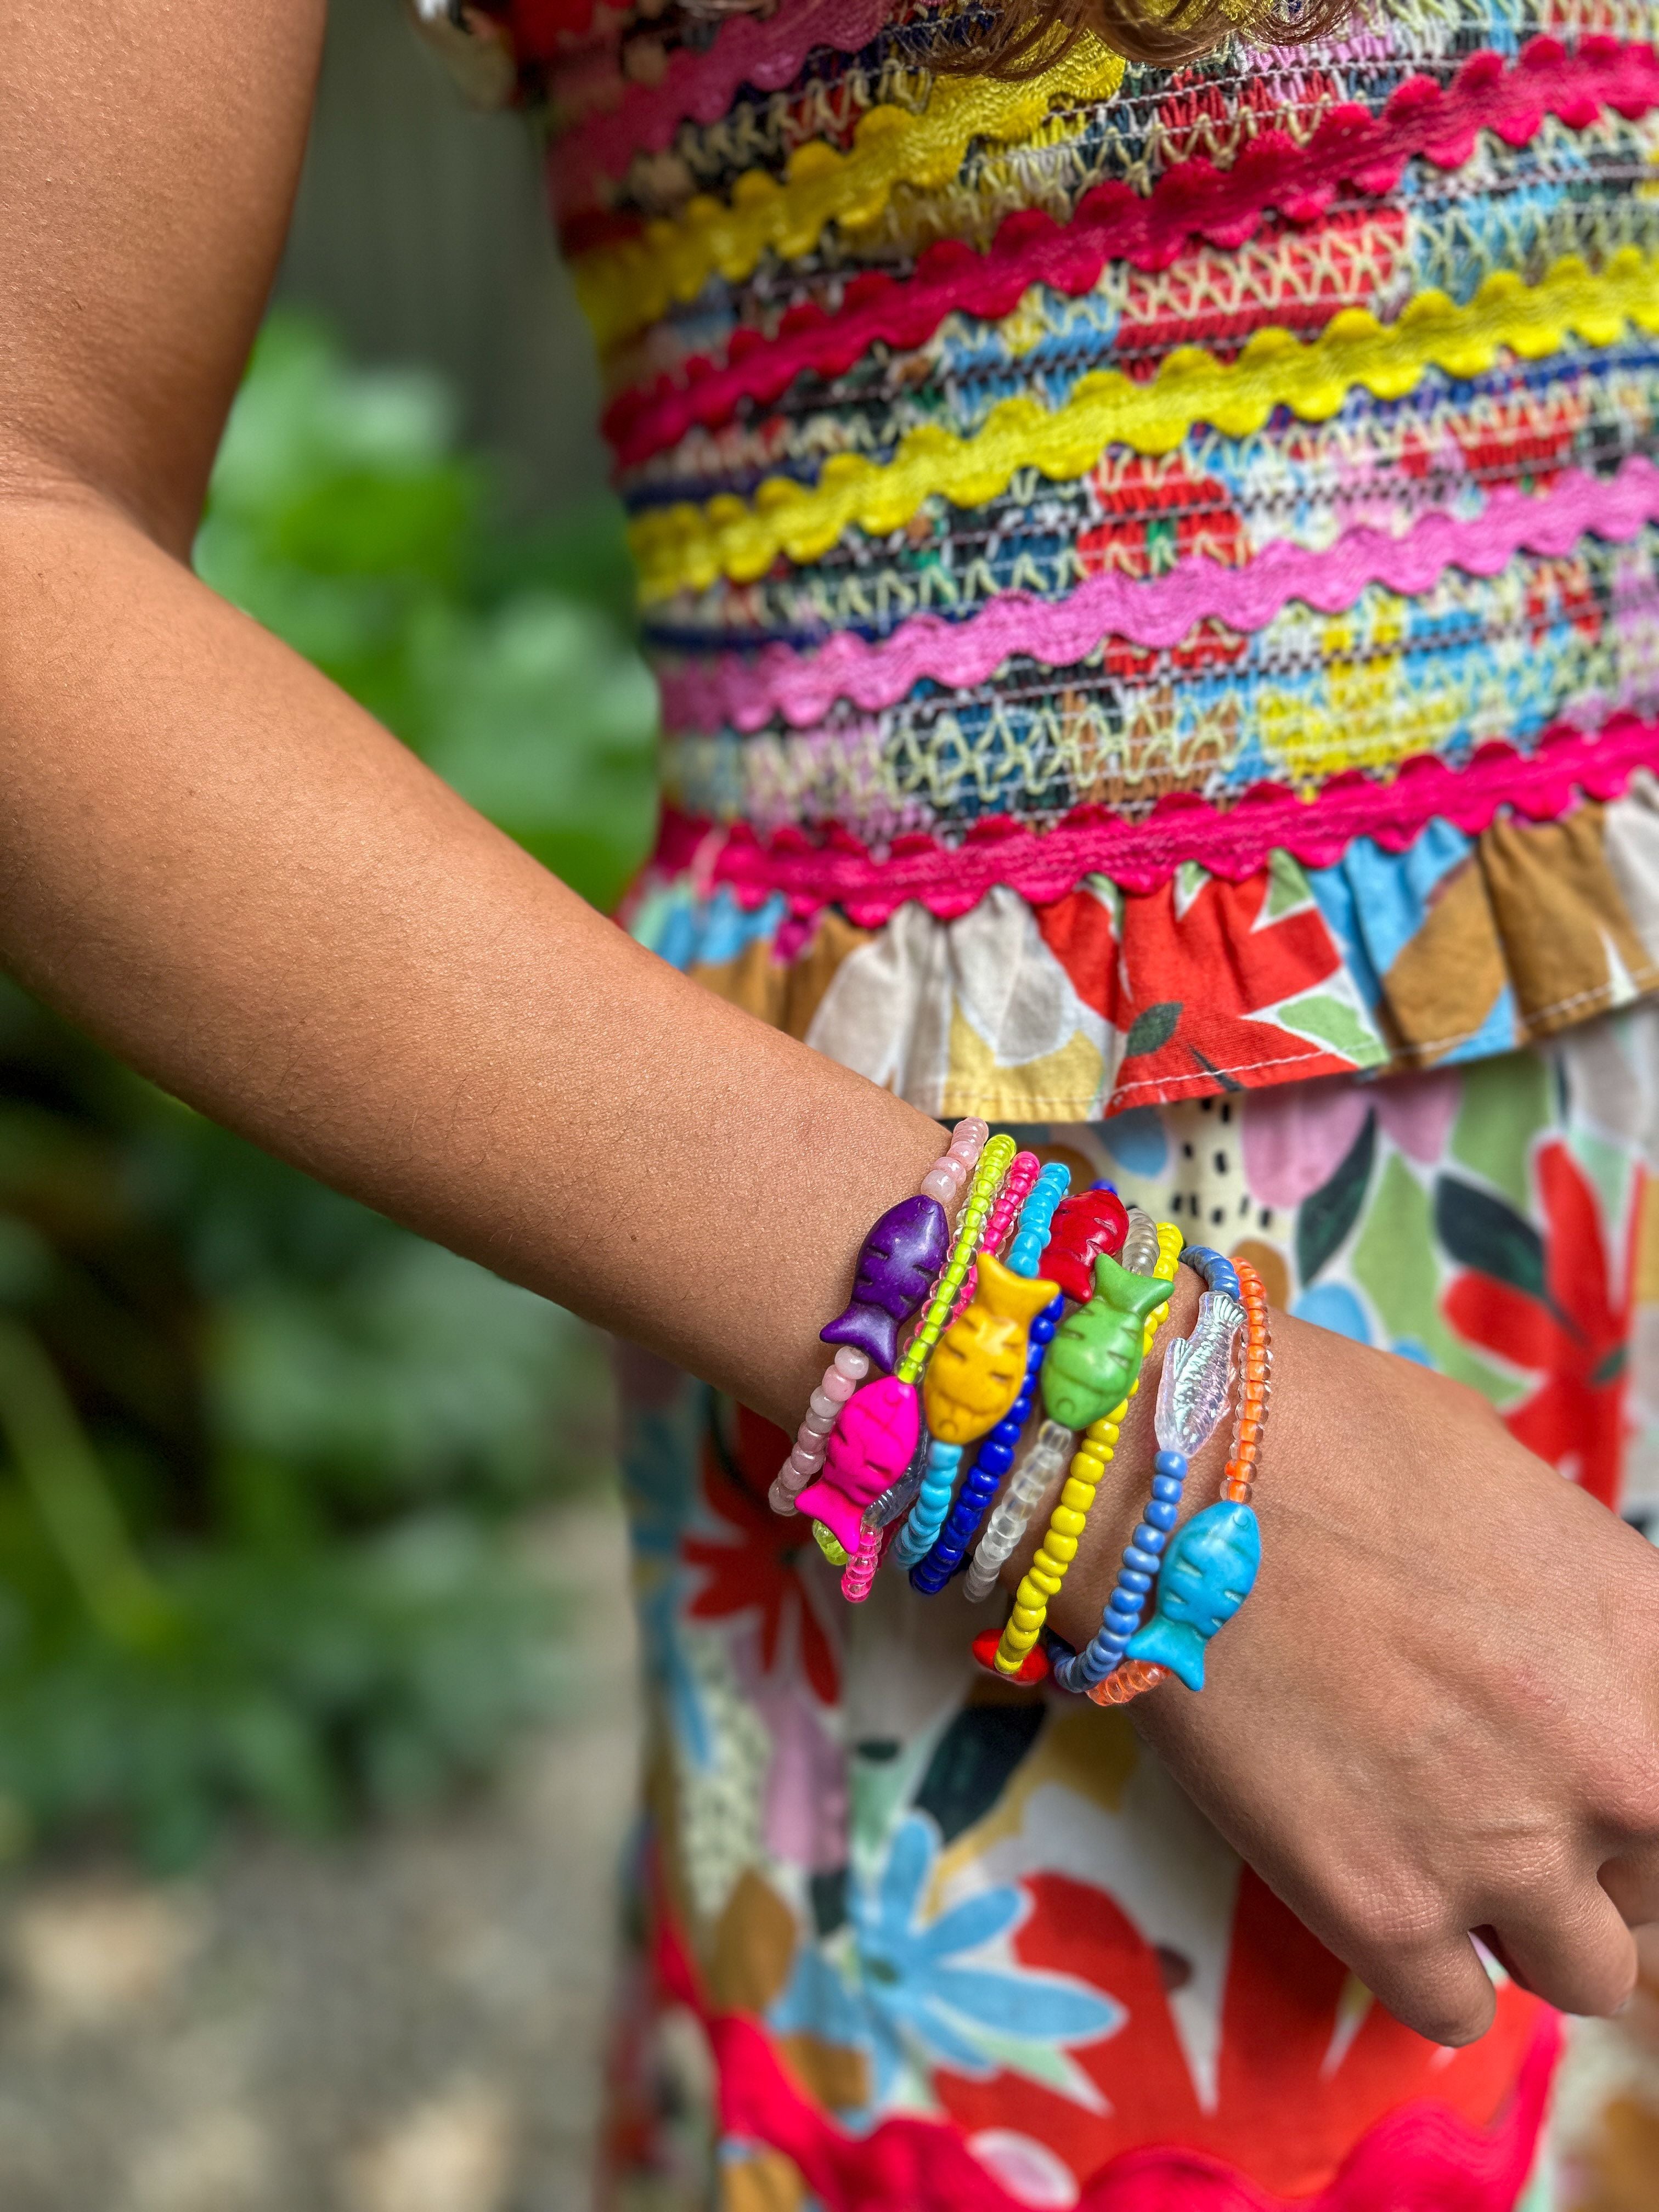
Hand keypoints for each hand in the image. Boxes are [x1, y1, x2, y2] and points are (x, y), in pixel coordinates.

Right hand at [1039, 1280, 1658, 2044]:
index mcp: (1654, 1646)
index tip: (1571, 1764)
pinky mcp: (1384, 1913)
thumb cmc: (1328, 1434)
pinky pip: (1453, 2009)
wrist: (1175, 1480)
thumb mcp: (1507, 1488)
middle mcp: (1617, 1765)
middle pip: (1654, 1887)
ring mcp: (1506, 1852)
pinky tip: (1367, 1879)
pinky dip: (1417, 1959)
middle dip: (1580, 1850)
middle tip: (1485, 1790)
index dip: (1626, 1777)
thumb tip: (1556, 1653)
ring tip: (1429, 1843)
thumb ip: (1571, 1608)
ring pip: (1584, 1974)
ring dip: (1516, 1920)